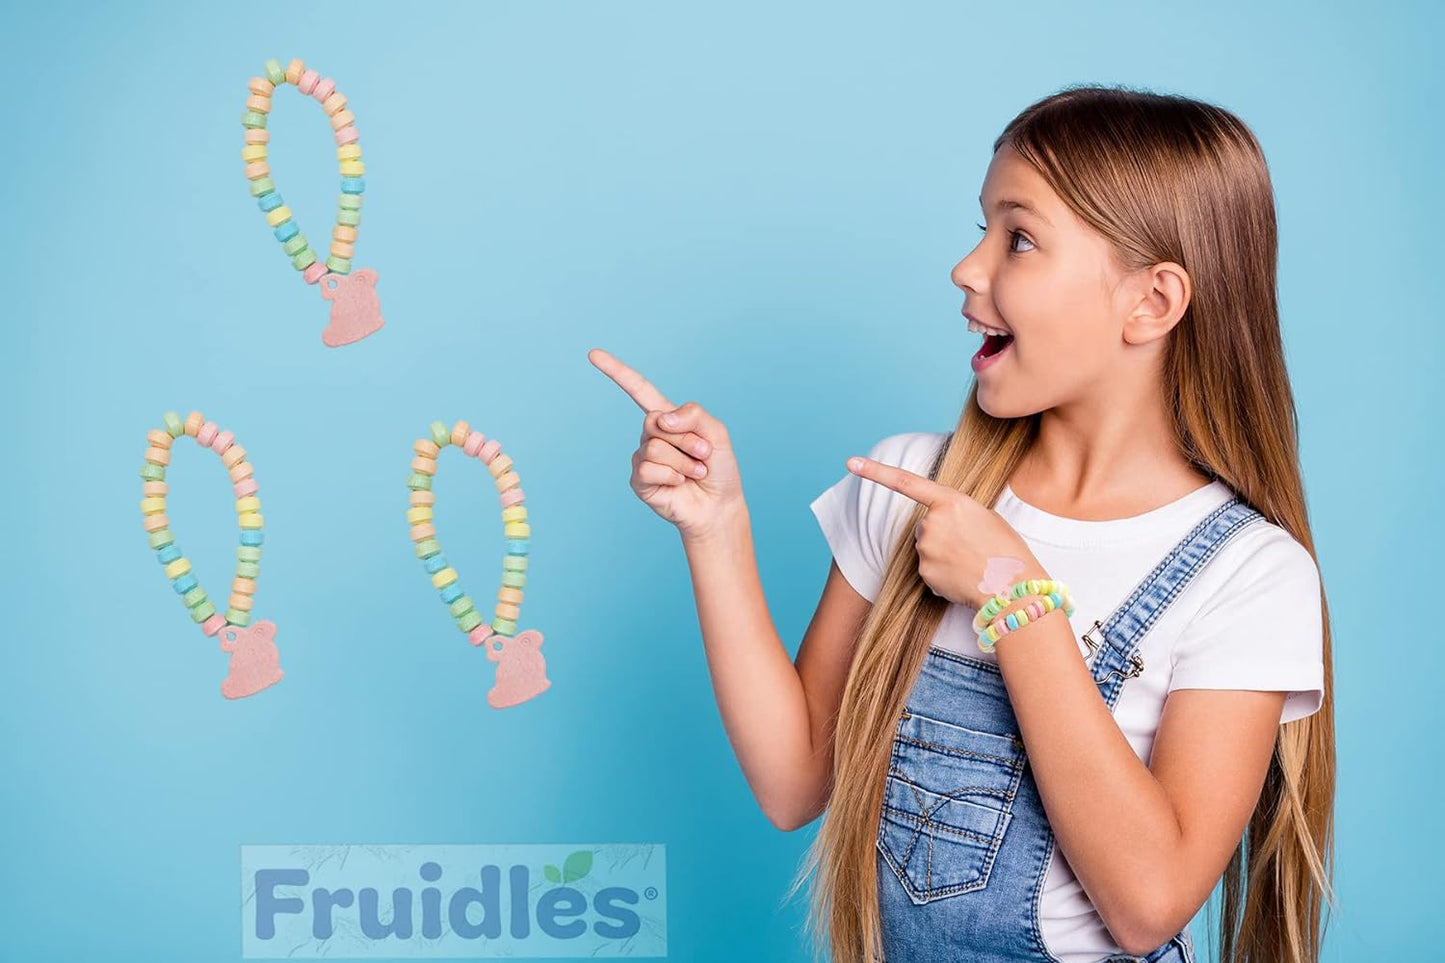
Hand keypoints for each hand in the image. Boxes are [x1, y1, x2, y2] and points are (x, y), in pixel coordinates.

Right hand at [589, 347, 744, 540]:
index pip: (638, 390)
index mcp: (667, 418)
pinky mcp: (639, 480)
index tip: (593, 354)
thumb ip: (693, 415)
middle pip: (655, 422)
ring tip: (696, 472)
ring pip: (655, 447)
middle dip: (686, 438)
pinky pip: (650, 468)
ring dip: (684, 461)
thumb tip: (660, 419)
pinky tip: (679, 484)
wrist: (718, 506)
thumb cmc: (718, 468)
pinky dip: (673, 476)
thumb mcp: (716, 433)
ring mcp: (642, 457)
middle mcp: (651, 435)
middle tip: (703, 454)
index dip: (617, 371)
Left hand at [846, 455, 1046, 609]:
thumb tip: (940, 524)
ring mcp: (925, 549)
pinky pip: (929, 569)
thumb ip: (956, 513)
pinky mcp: (924, 573)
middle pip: (924, 525)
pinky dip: (943, 573)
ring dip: (942, 553)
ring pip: (926, 548)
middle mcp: (931, 523)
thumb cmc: (1006, 549)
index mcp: (950, 501)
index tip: (851, 463)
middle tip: (971, 544)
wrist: (1014, 587)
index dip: (875, 471)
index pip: (906, 482)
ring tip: (971, 561)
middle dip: (941, 533)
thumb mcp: (984, 517)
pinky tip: (964, 576)